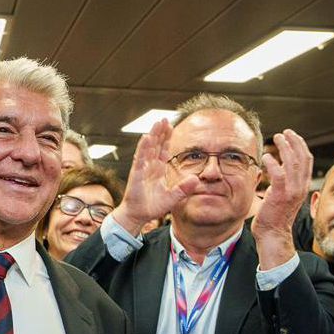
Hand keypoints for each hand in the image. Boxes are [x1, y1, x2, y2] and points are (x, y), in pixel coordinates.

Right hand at [109, 118, 198, 235]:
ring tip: (157, 122)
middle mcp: (149, 166)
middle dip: (160, 132)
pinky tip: (146, 137)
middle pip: (156, 145)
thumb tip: (197, 179)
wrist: (138, 216)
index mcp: (157, 170)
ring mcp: (142, 168)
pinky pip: (140, 158)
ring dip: (153, 135)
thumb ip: (184, 188)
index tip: (171, 126)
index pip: (163, 150)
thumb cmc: (151, 207)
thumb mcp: (173, 197)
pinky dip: (143, 147)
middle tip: (164, 118)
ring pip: (148, 148)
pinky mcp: (137, 173)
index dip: (167, 138)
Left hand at [252, 129, 312, 266]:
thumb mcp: (283, 196)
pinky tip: (266, 156)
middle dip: (295, 141)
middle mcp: (300, 187)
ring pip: (292, 163)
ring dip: (285, 147)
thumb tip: (277, 169)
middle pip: (303, 158)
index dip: (300, 146)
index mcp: (302, 186)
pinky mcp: (280, 196)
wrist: (273, 235)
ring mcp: (291, 191)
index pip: (306, 161)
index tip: (292, 136)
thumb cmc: (274, 217)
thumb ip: (283, 183)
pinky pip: (278, 174)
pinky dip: (273, 163)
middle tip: (284, 132)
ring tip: (277, 137)